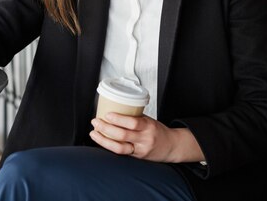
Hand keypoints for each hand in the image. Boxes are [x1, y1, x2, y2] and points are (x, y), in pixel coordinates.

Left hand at [89, 113, 203, 162]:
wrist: (172, 146)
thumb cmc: (158, 131)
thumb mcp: (149, 120)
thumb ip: (134, 118)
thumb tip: (114, 110)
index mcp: (148, 126)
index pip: (133, 123)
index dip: (118, 119)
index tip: (107, 114)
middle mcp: (144, 139)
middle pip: (122, 135)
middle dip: (106, 128)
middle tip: (96, 122)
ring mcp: (140, 150)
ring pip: (119, 148)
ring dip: (104, 140)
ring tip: (94, 133)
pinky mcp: (137, 157)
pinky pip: (121, 152)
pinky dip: (109, 146)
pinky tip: (102, 141)